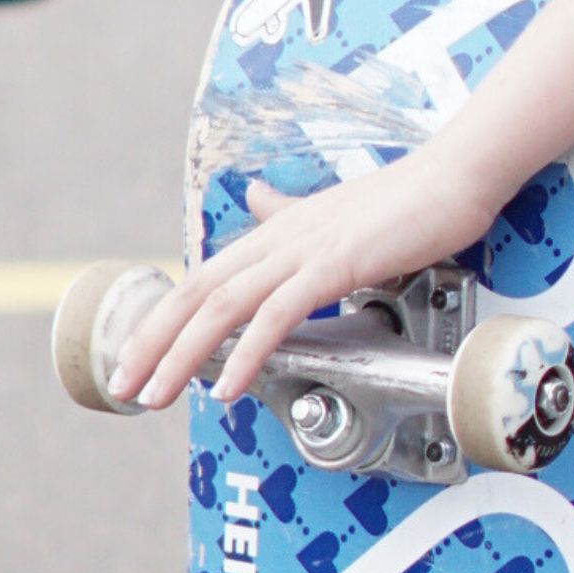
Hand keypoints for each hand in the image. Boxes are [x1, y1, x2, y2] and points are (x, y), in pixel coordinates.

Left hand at [114, 151, 486, 408]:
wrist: (451, 178)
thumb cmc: (402, 200)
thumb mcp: (332, 210)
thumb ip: (290, 212)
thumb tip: (259, 200)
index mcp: (274, 231)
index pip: (200, 279)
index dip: (161, 320)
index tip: (135, 358)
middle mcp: (276, 239)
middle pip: (194, 294)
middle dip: (151, 343)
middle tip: (122, 386)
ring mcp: (302, 251)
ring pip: (222, 306)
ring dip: (182, 355)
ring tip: (156, 394)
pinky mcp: (334, 265)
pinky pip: (278, 316)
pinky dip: (246, 352)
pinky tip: (229, 386)